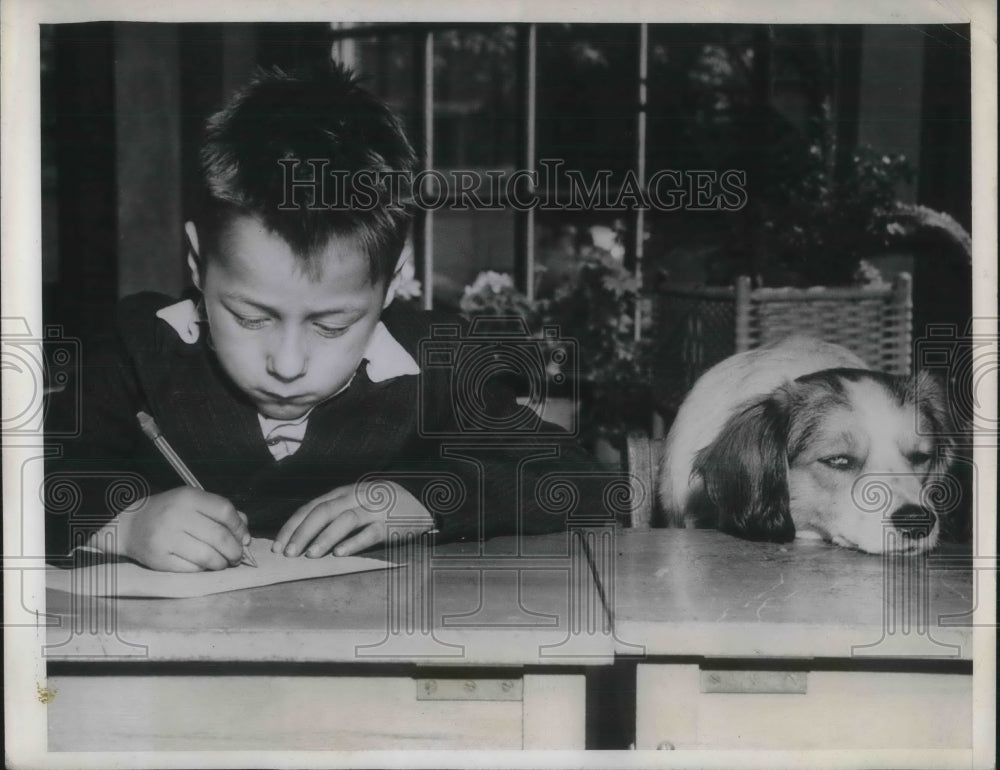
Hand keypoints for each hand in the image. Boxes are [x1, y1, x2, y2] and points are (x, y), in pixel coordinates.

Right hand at [93, 487, 250, 571]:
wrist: (132, 525)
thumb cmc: (170, 512)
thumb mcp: (194, 503)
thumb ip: (221, 513)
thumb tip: (245, 533)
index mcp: (188, 498)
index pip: (224, 511)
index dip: (240, 527)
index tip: (244, 538)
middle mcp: (177, 516)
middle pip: (219, 537)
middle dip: (235, 550)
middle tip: (238, 556)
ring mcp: (166, 539)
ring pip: (207, 556)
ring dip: (222, 563)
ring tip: (224, 562)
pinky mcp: (159, 560)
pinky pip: (192, 569)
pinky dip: (204, 569)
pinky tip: (205, 565)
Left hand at [274, 480, 433, 557]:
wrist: (420, 500)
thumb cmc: (381, 505)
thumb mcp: (356, 501)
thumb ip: (333, 511)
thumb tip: (301, 534)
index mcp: (344, 492)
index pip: (312, 507)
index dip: (293, 526)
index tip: (278, 545)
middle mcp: (356, 498)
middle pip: (324, 512)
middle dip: (303, 532)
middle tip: (289, 552)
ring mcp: (374, 510)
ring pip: (345, 520)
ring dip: (325, 538)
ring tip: (310, 555)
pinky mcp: (390, 524)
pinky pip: (369, 533)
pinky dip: (353, 543)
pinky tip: (340, 554)